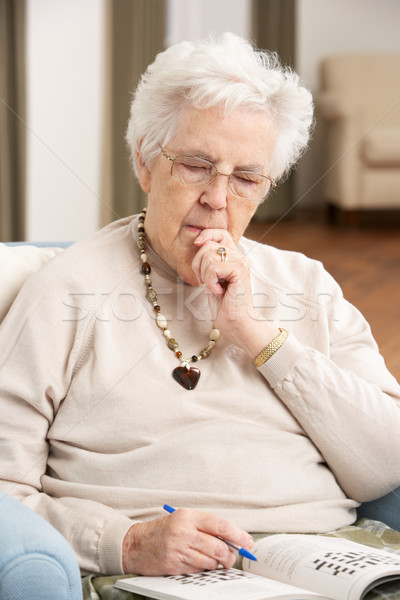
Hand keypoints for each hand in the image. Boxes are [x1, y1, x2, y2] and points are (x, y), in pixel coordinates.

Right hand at [122, 508, 253, 574]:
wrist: (136, 544)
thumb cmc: (164, 531)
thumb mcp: (184, 520)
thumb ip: (206, 526)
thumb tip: (234, 538)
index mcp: (189, 516)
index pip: (220, 525)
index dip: (238, 535)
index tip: (248, 542)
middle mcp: (184, 531)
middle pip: (219, 547)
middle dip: (230, 555)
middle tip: (232, 557)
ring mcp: (178, 549)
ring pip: (211, 561)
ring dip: (217, 564)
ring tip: (213, 560)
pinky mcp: (174, 565)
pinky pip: (198, 570)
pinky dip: (203, 569)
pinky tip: (198, 563)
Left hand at [191, 229, 278, 357]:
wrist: (236, 323)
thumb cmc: (223, 305)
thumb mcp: (211, 279)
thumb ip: (208, 261)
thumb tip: (197, 241)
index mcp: (233, 257)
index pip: (220, 233)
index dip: (207, 234)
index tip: (196, 243)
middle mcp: (239, 257)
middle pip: (208, 245)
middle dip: (198, 264)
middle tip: (205, 282)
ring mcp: (241, 263)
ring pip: (208, 256)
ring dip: (204, 275)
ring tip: (214, 288)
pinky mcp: (240, 271)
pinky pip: (213, 268)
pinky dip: (210, 282)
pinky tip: (218, 292)